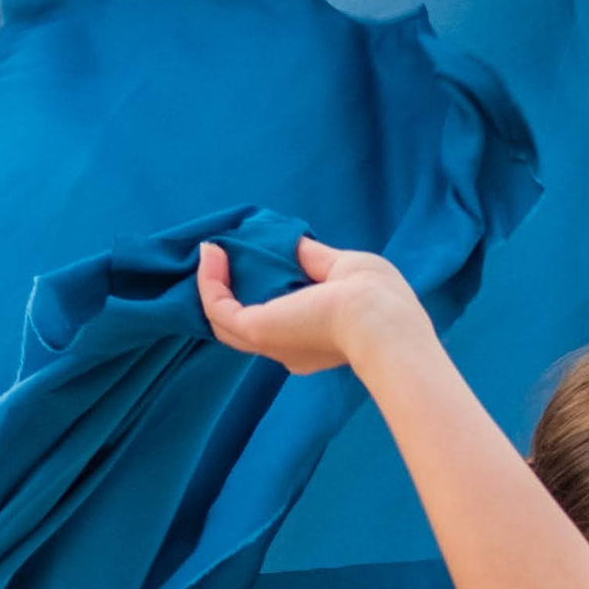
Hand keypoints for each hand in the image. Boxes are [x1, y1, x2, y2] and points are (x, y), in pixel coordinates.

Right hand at [196, 234, 430, 381]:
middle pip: (244, 321)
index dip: (260, 290)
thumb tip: (288, 240)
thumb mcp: (341, 268)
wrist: (379, 319)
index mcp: (313, 339)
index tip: (254, 259)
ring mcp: (269, 342)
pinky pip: (217, 307)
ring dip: (212, 281)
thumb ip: (311, 258)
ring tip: (210, 249)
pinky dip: (209, 280)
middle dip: (228, 288)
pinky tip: (211, 251)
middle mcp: (287, 348)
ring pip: (224, 318)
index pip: (278, 318)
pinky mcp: (254, 331)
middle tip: (221, 254)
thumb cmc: (375, 296)